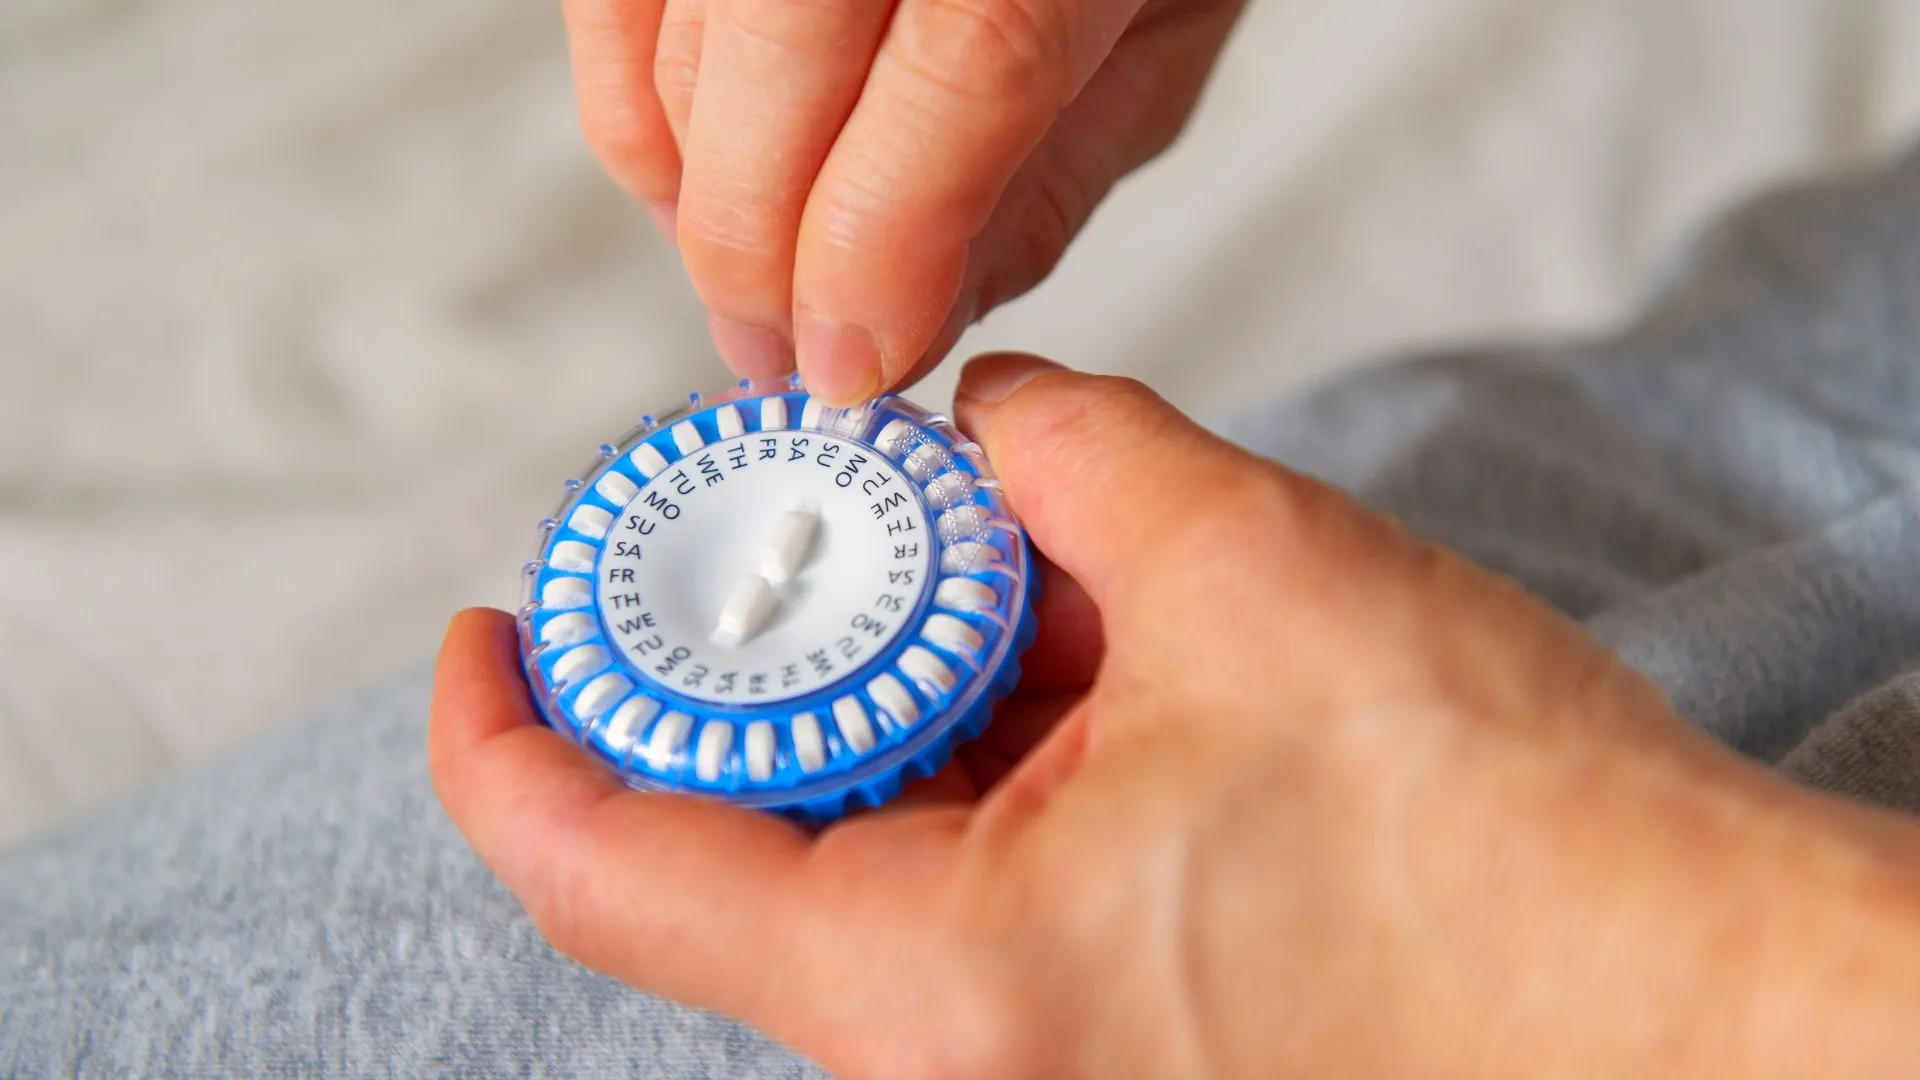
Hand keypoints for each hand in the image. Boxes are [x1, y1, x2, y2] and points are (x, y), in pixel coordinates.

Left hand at [431, 356, 1919, 1077]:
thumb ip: (1075, 452)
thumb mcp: (1255, 574)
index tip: (489, 621)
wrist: (1696, 1020)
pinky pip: (974, 887)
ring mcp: (1027, 1058)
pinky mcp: (1107, 1035)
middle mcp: (950, 1058)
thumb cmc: (1502, 850)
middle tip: (804, 535)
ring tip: (984, 574)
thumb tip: (993, 413)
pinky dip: (984, 758)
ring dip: (897, 700)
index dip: (508, 728)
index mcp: (932, 980)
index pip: (606, 861)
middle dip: (760, 669)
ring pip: (871, 857)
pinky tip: (1068, 658)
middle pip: (742, 844)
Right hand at [562, 0, 1246, 401]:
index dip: (878, 259)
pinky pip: (611, 11)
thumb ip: (1044, 186)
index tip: (854, 365)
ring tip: (750, 286)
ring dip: (699, 206)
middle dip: (760, 262)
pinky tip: (692, 186)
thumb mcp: (1157, 39)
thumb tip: (908, 326)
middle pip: (776, 78)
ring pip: (676, 54)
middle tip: (779, 355)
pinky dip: (634, 114)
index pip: (959, 79)